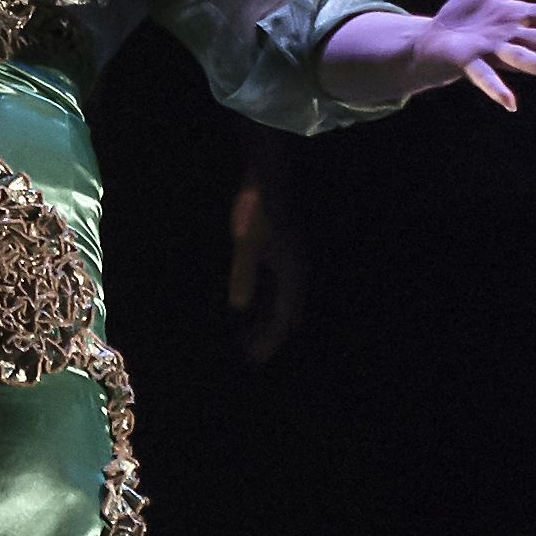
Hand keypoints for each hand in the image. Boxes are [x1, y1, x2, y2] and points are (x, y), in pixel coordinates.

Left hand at [225, 178, 304, 364]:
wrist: (269, 175)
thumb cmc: (256, 206)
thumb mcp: (246, 242)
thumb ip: (244, 274)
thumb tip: (239, 307)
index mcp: (292, 272)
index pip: (283, 318)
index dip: (269, 341)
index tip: (255, 360)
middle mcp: (296, 271)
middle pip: (286, 314)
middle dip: (269, 335)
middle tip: (248, 355)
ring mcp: (290, 262)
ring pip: (282, 302)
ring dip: (267, 320)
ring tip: (247, 337)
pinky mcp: (282, 254)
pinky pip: (276, 287)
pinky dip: (265, 302)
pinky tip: (249, 308)